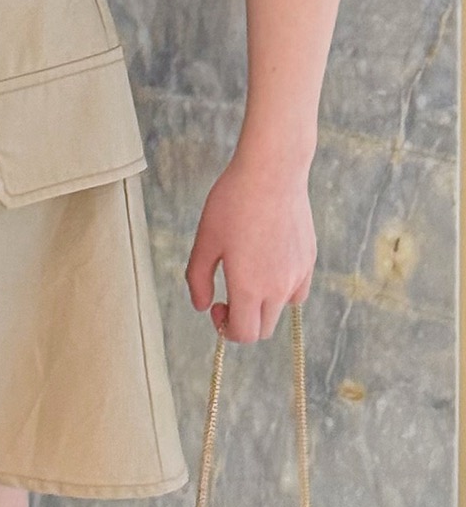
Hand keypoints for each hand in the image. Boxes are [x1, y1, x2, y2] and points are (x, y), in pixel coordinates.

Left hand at [184, 143, 316, 342]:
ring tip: (248, 272)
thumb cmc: (234, 202)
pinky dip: (282, 289)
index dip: (226, 329)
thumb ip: (198, 278)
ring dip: (263, 305)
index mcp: (250, 287)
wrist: (271, 172)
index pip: (244, 334)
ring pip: (281, 310)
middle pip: (263, 328)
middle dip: (243, 320)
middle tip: (227, 293)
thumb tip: (202, 306)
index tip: (217, 306)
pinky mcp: (309, 260)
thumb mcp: (205, 239)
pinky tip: (268, 263)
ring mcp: (298, 275)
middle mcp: (278, 288)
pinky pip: (297, 290)